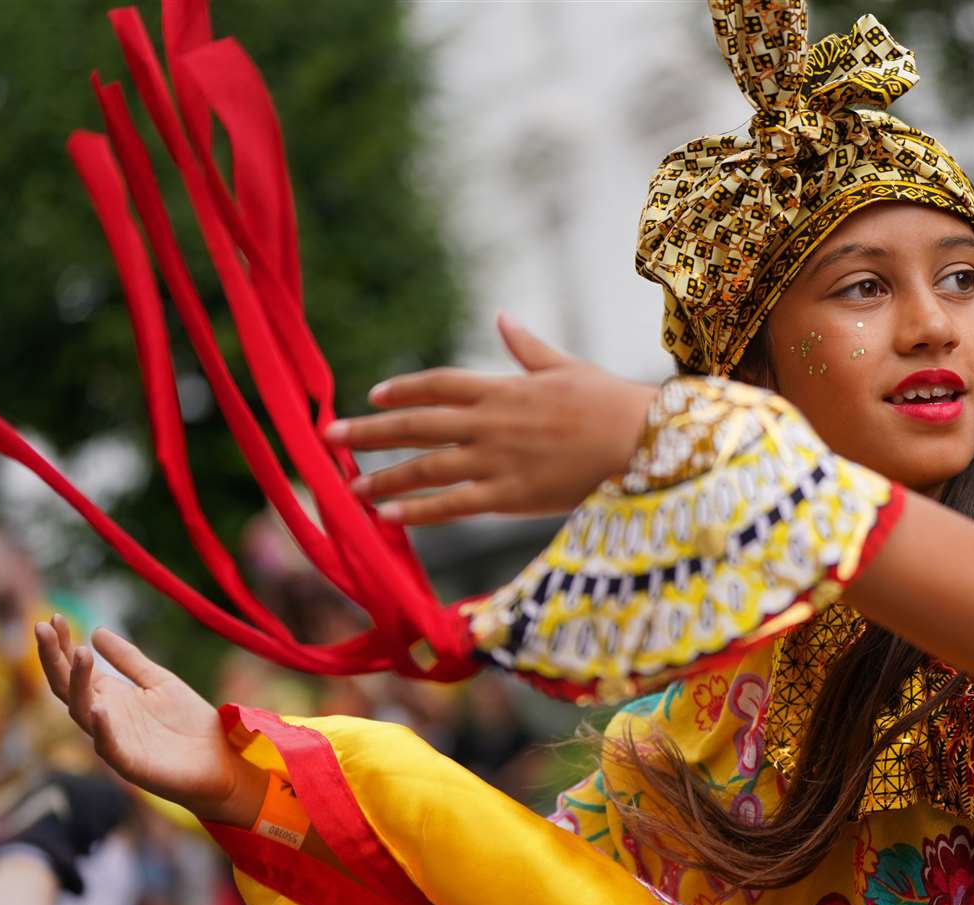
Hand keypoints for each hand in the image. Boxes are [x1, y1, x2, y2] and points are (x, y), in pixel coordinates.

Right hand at [35, 615, 260, 824]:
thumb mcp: (159, 680)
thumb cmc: (188, 722)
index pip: (76, 669)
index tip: (54, 616)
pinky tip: (100, 707)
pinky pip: (108, 746)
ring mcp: (114, 740)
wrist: (219, 759)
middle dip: (53, 658)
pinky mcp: (130, 764)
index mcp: (111, 697)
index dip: (63, 644)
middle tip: (43, 627)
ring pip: (82, 711)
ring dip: (78, 683)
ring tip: (80, 654)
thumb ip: (129, 659)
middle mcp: (104, 717)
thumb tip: (97, 631)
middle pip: (67, 686)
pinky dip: (102, 728)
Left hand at [325, 314, 657, 524]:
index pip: (438, 384)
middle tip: (328, 436)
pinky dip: (418, 512)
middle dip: (370, 431)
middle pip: (417, 424)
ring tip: (352, 487)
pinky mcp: (510, 496)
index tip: (373, 396)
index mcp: (504, 388)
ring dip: (385, 476)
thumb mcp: (568, 368)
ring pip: (427, 467)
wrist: (644, 442)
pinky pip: (453, 505)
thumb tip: (502, 318)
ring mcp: (497, 460)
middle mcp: (491, 422)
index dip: (402, 390)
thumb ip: (528, 349)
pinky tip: (389, 517)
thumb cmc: (613, 404)